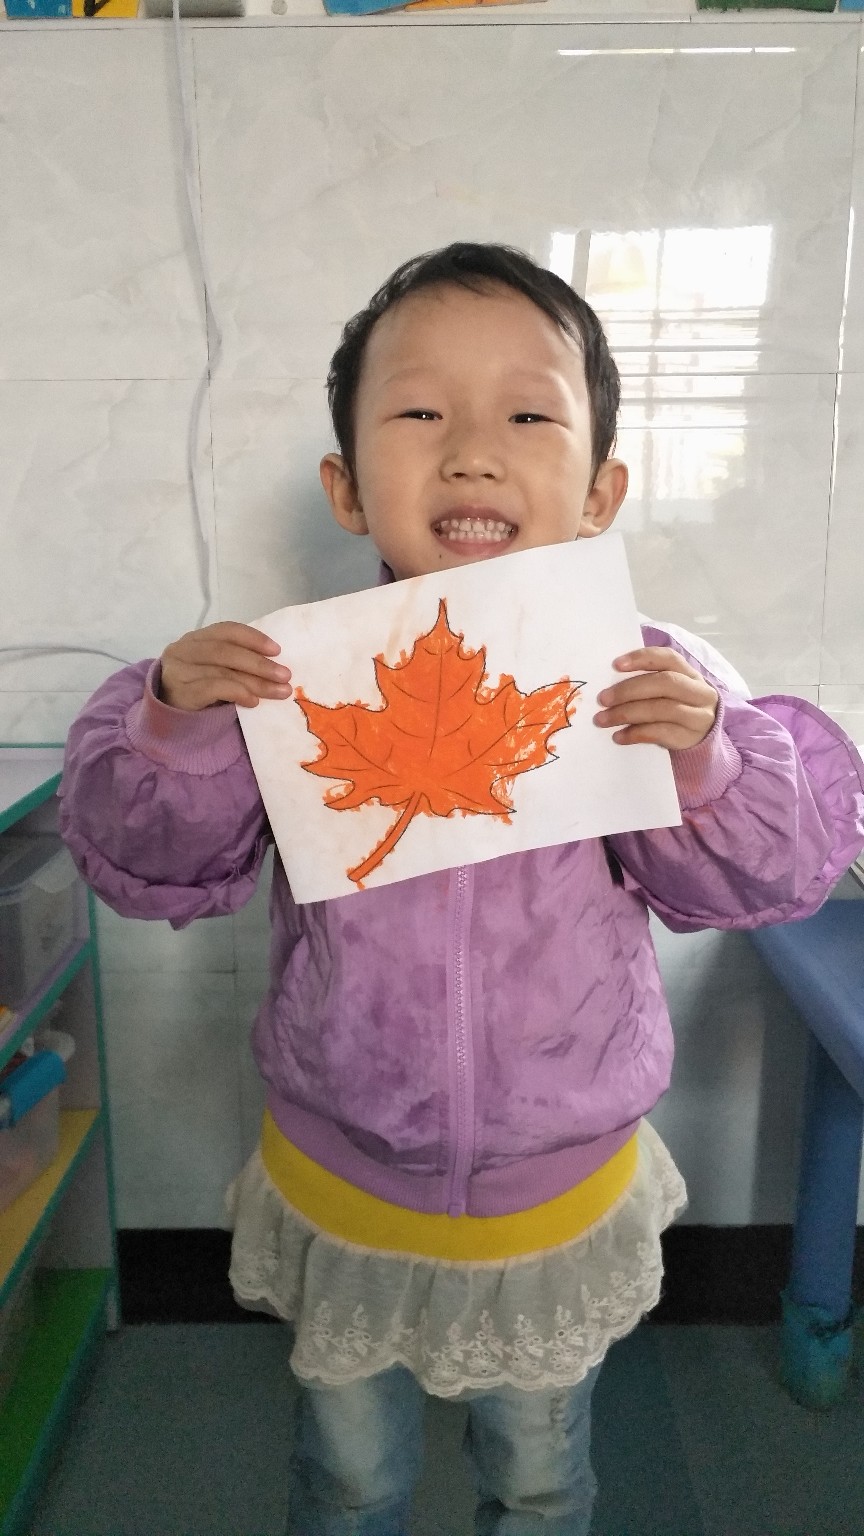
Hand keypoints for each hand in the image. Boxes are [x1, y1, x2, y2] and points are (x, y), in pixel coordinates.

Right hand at [159, 622, 292, 711]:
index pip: (226, 630)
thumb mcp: (215, 669)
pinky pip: (213, 688)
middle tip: (285, 675)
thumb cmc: (198, 689)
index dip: (253, 638)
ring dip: (256, 682)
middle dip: (260, 663)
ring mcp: (179, 671)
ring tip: (279, 691)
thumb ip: (236, 662)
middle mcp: (183, 650)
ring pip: (223, 671)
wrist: (169, 717)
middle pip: (226, 651)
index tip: (277, 650)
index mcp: (195, 638)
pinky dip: (237, 692)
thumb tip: (277, 666)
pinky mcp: (181, 693)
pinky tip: (253, 701)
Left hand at [594, 646, 717, 750]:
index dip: (643, 658)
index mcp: (691, 673)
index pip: (669, 658)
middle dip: (629, 690)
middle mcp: (700, 692)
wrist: (701, 735)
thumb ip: (647, 681)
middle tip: (603, 699)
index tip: (616, 665)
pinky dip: (636, 734)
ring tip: (603, 719)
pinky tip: (618, 736)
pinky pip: (660, 733)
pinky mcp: (690, 738)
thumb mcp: (669, 690)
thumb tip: (608, 682)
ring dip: (627, 713)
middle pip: (665, 683)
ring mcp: (698, 716)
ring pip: (662, 709)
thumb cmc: (675, 706)